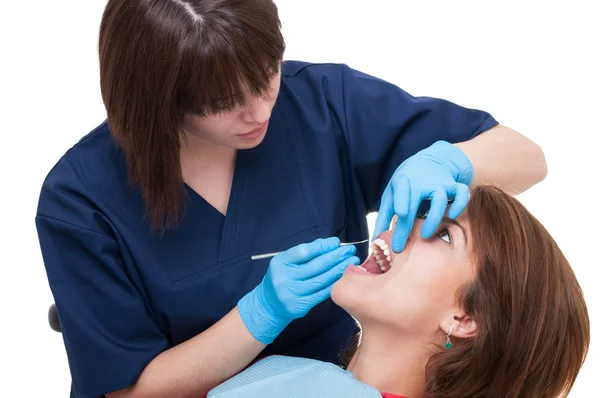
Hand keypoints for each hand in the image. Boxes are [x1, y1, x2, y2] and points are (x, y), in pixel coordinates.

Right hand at [238, 237, 359, 343]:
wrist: (268, 305)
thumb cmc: (281, 278)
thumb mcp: (285, 262)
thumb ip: (304, 252)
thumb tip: (327, 244)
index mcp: (280, 263)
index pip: (304, 252)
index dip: (322, 246)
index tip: (336, 242)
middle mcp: (284, 278)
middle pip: (315, 266)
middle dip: (335, 257)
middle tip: (350, 250)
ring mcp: (291, 293)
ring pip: (321, 280)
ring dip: (338, 270)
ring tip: (351, 262)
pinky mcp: (299, 306)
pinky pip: (321, 293)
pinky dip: (333, 283)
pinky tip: (342, 277)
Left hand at [373, 140, 472, 251]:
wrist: (431, 161)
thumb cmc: (406, 183)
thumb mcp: (391, 194)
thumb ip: (384, 216)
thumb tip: (375, 239)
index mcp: (402, 181)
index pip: (401, 189)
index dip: (401, 200)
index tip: (401, 213)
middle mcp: (421, 181)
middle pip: (415, 201)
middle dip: (407, 225)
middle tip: (400, 246)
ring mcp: (438, 183)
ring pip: (440, 199)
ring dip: (433, 218)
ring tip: (425, 235)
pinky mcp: (452, 185)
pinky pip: (461, 193)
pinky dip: (459, 204)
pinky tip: (453, 215)